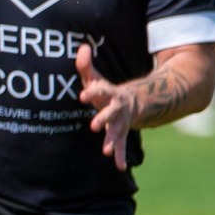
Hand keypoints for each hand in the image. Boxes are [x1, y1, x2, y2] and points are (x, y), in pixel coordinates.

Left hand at [75, 44, 136, 170]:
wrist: (132, 102)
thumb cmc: (105, 91)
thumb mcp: (96, 78)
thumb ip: (86, 65)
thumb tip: (82, 47)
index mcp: (109, 93)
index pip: (100, 90)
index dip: (92, 91)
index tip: (82, 95)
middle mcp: (117, 107)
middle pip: (111, 112)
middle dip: (103, 118)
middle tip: (93, 126)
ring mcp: (121, 121)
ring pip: (118, 130)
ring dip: (112, 140)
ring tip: (106, 151)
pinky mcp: (121, 133)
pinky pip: (122, 145)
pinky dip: (121, 156)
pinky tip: (120, 167)